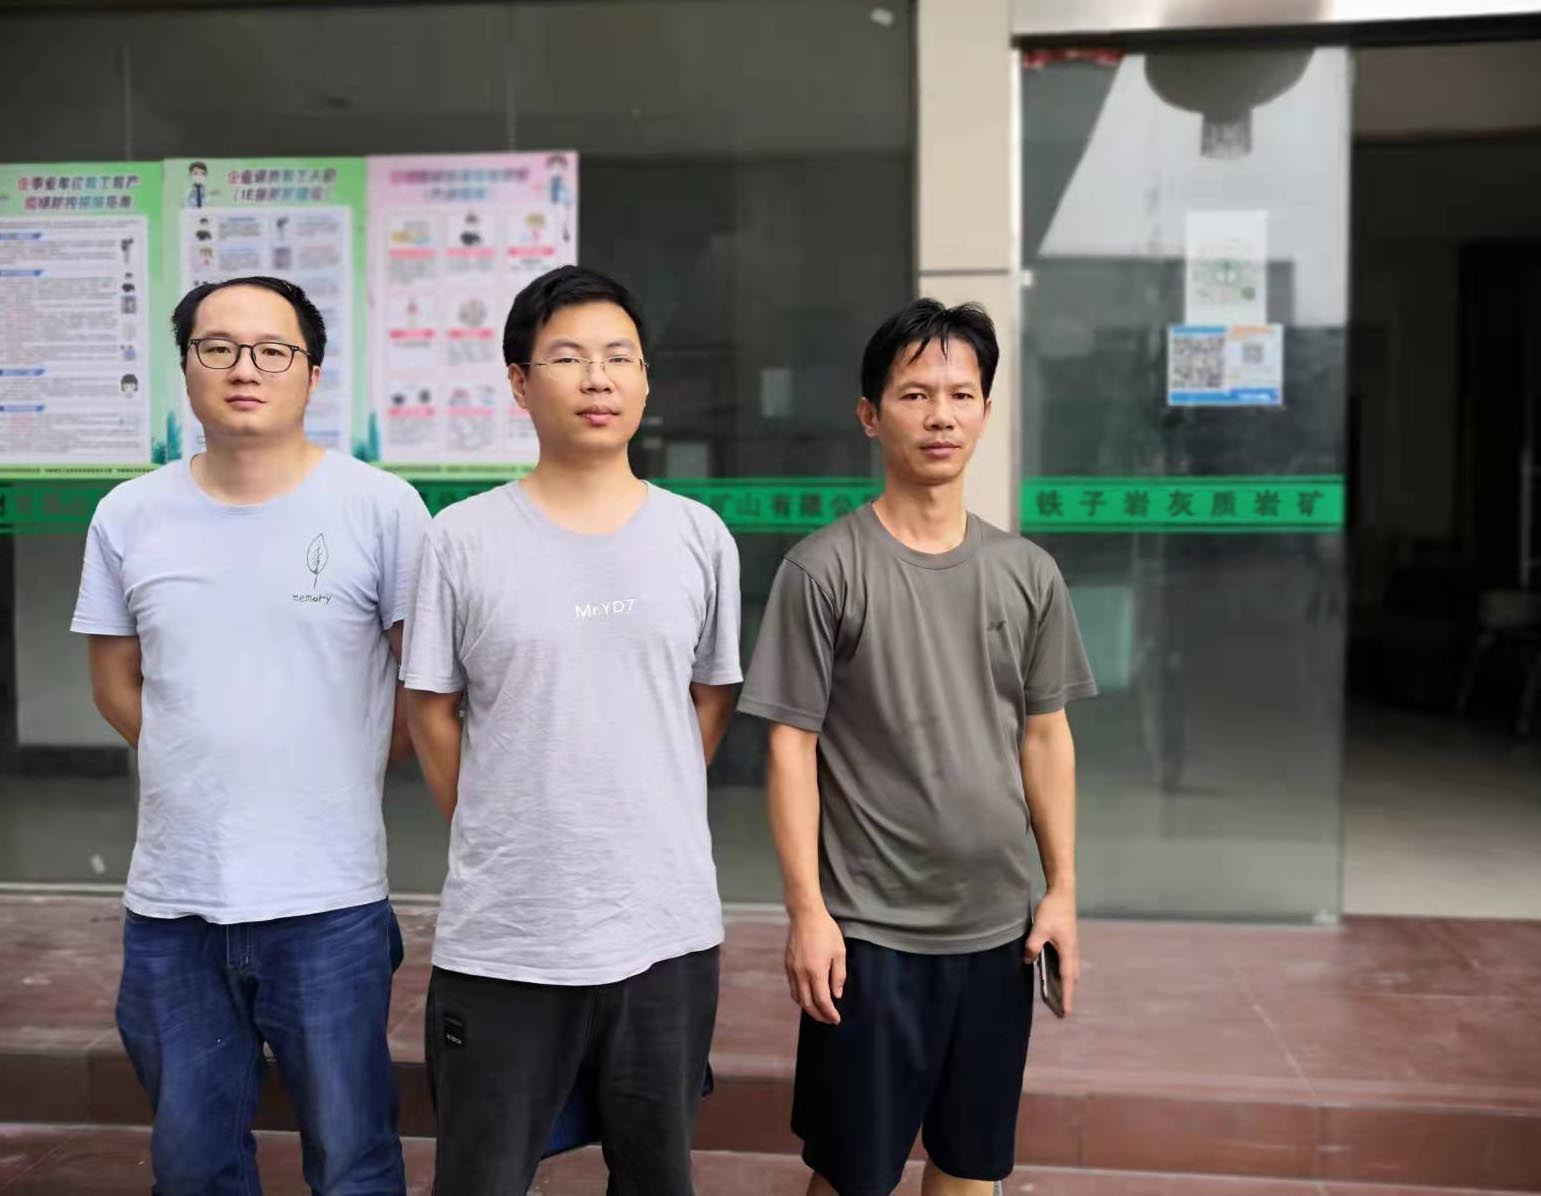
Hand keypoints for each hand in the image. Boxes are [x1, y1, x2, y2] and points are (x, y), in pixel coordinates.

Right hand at [785, 907, 846, 1024]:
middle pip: (807, 1004)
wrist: (805, 915)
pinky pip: (792, 987)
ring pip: (797, 997)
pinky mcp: (787, 964)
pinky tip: (808, 995)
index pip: (822, 1001)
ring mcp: (792, 969)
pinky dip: (800, 996)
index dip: (829, 1013)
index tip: (836, 1019)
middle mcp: (801, 974)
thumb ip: (838, 975)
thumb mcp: (839, 952)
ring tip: (819, 1011)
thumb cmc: (826, 931)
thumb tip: (836, 995)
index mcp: (816, 971)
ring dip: (808, 1008)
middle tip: (828, 1020)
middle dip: (818, 1015)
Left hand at [1025, 888, 1079, 1015]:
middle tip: (1062, 1010)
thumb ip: (1033, 946)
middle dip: (1066, 994)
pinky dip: (1062, 973)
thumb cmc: (1053, 910)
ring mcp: (1071, 947)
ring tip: (1057, 996)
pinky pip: (1066, 963)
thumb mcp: (1039, 928)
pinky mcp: (1067, 942)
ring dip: (1065, 984)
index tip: (1066, 1012)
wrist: (1062, 893)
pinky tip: (1052, 974)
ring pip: (1069, 970)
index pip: (1066, 979)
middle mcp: (1072, 951)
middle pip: (1070, 978)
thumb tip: (1027, 961)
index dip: (1066, 997)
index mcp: (1067, 951)